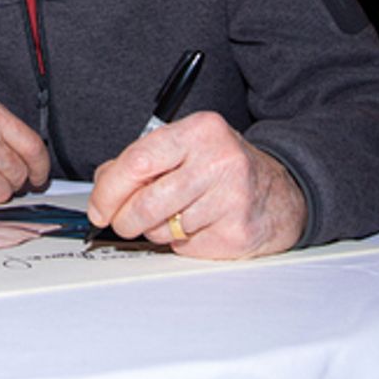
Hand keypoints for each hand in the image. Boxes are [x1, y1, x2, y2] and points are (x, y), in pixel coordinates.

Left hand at [87, 111, 306, 258]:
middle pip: (146, 202)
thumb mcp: (184, 148)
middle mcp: (218, 160)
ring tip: (177, 215)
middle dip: (124, 220)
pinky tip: (200, 225)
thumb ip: (141, 162)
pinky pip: (186, 247)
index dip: (109, 190)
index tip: (98, 207)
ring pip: (163, 228)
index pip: (137, 162)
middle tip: (122, 222)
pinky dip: (182, 242)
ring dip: (157, 230)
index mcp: (198, 131)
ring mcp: (231, 197)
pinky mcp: (237, 231)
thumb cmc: (222, 168)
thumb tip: (102, 189)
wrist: (279, 192)